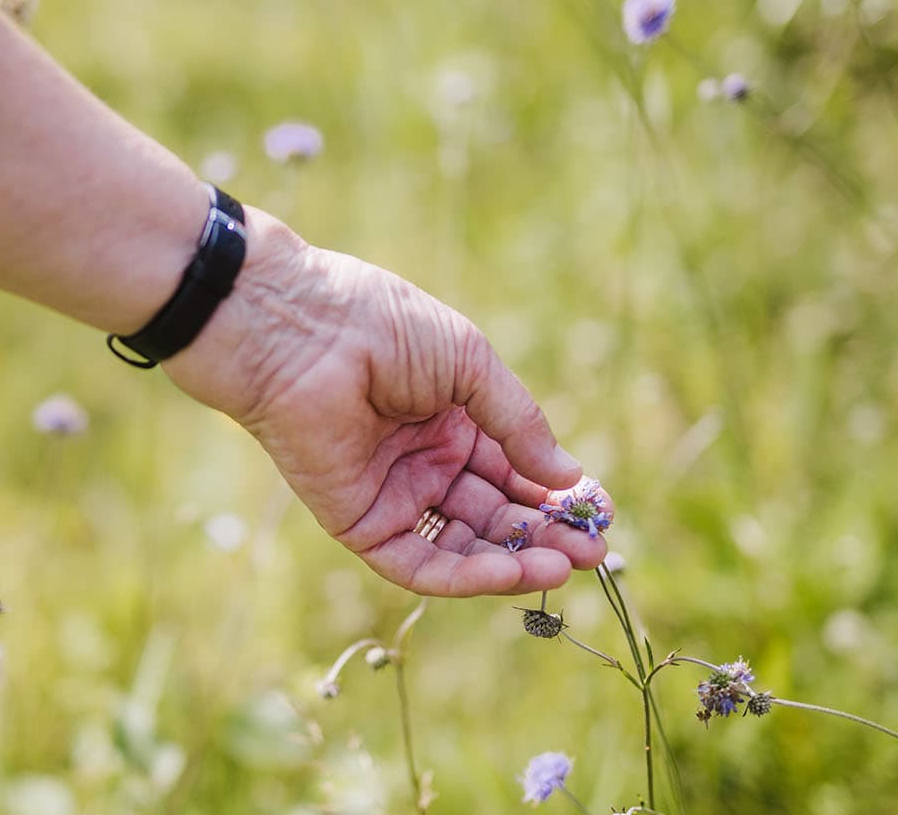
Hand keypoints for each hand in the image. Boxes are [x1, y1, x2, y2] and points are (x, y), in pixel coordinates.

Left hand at [164, 208, 611, 595]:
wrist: (297, 329)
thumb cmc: (380, 325)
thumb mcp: (470, 365)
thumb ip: (519, 423)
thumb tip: (567, 477)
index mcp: (449, 415)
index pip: (515, 467)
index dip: (558, 491)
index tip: (600, 512)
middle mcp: (423, 459)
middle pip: (495, 511)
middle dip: (545, 533)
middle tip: (593, 552)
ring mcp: (393, 493)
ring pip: (464, 542)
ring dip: (515, 559)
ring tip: (565, 564)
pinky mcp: (359, 523)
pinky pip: (418, 562)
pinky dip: (467, 573)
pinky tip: (513, 572)